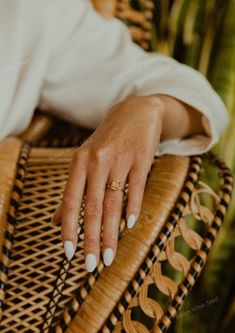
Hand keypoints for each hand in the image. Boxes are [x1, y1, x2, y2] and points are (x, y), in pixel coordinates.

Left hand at [52, 95, 204, 271]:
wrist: (135, 113)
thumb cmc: (107, 142)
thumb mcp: (84, 159)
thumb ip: (72, 190)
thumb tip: (55, 221)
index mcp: (79, 162)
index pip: (71, 200)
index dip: (69, 227)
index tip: (69, 253)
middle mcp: (96, 161)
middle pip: (92, 207)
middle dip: (90, 239)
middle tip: (90, 265)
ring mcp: (120, 160)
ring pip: (113, 203)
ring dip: (110, 233)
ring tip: (108, 256)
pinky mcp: (141, 159)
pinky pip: (135, 188)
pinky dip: (132, 208)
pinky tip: (128, 227)